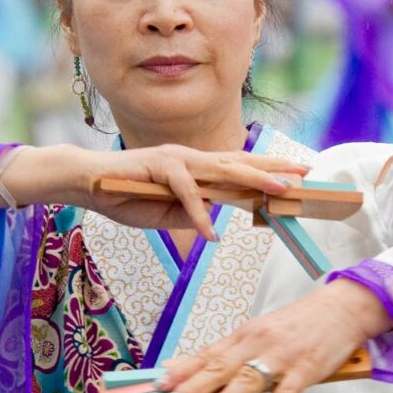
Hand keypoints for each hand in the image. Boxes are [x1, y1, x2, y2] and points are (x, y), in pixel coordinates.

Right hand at [0, 142, 308, 239]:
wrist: (87, 183)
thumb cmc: (125, 196)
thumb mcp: (166, 214)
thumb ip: (192, 214)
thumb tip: (217, 220)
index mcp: (196, 168)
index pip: (240, 169)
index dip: (270, 172)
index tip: (298, 177)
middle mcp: (191, 159)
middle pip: (241, 162)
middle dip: (275, 168)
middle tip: (305, 173)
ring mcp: (176, 159)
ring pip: (222, 169)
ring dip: (252, 180)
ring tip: (279, 191)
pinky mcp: (158, 166)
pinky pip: (185, 192)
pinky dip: (198, 213)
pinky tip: (209, 233)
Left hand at [156, 278, 392, 392]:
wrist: (342, 308)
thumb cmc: (297, 323)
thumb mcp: (259, 332)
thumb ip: (229, 352)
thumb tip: (192, 367)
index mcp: (245, 335)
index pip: (207, 354)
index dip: (182, 370)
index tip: (158, 384)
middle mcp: (259, 344)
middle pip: (220, 367)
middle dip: (192, 386)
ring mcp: (283, 357)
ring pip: (248, 380)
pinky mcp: (307, 369)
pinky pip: (289, 392)